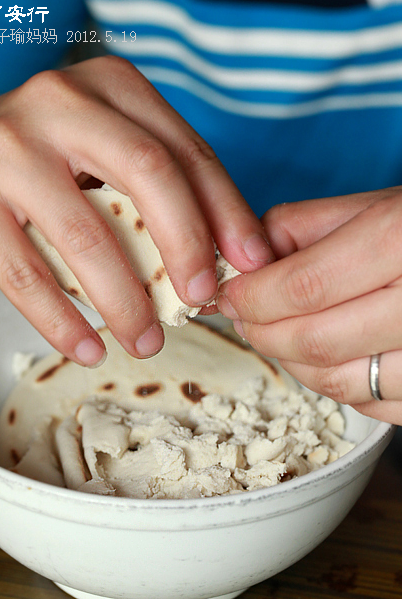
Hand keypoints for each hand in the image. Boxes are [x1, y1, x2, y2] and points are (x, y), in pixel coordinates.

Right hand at [0, 57, 271, 363]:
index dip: (228, 212)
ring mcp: (8, 149)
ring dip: (127, 302)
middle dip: (188, 247)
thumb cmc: (48, 161)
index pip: (186, 152)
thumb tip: (227, 254)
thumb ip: (159, 186)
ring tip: (147, 341)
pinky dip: (64, 322)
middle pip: (150, 176)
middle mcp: (59, 103)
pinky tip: (90, 347)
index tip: (252, 263)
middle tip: (202, 300)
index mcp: (109, 86)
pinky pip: (27, 275)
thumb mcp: (106, 150)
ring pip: (88, 236)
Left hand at [217, 187, 401, 423]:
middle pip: (317, 341)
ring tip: (277, 337)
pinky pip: (377, 407)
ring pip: (342, 383)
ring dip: (293, 365)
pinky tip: (324, 360)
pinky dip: (337, 387)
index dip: (252, 298)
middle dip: (262, 333)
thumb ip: (300, 227)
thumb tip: (244, 265)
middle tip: (242, 318)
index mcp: (401, 242)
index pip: (304, 287)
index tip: (228, 296)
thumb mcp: (372, 205)